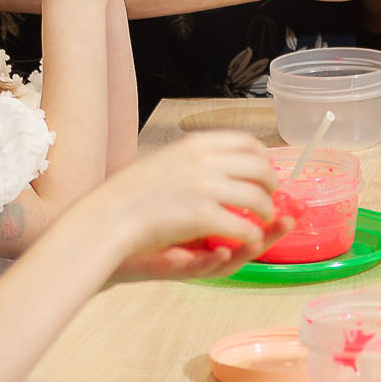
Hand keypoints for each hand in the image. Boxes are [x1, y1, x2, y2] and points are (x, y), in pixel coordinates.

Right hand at [93, 131, 290, 281]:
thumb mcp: (167, 160)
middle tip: (272, 196)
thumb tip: (225, 158)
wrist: (108, 215)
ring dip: (266, 210)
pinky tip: (250, 239)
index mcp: (197, 144)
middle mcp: (205, 160)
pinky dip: (251, 234)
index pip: (247, 143)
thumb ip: (196, 157)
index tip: (265, 170)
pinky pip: (242, 226)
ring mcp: (205, 187)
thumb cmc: (133, 192)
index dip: (263, 158)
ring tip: (265, 219)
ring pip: (256, 197)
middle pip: (260, 168)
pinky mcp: (202, 216)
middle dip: (271, 184)